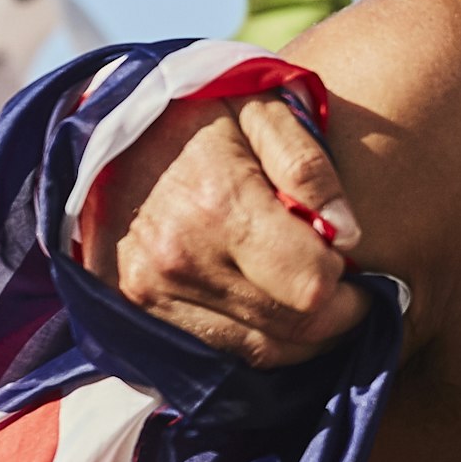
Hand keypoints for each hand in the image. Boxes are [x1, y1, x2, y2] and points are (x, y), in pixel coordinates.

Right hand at [77, 89, 365, 363]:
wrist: (102, 126)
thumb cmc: (195, 114)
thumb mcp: (260, 107)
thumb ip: (308, 166)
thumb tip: (349, 234)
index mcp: (221, 207)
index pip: (311, 289)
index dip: (349, 291)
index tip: (358, 272)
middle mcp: (183, 261)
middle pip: (288, 331)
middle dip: (332, 320)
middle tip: (346, 295)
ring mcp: (151, 293)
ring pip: (254, 353)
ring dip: (296, 341)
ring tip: (310, 304)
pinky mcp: (133, 310)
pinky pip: (211, 353)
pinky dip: (249, 342)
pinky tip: (265, 312)